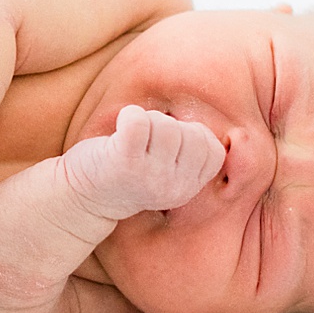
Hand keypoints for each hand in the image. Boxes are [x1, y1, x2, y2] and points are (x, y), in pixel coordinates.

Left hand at [62, 104, 225, 220]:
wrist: (80, 197)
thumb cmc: (127, 169)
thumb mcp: (168, 169)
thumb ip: (192, 152)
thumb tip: (232, 130)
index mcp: (188, 188)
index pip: (212, 148)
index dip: (187, 136)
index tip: (161, 147)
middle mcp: (174, 187)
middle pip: (190, 132)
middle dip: (166, 126)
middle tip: (143, 143)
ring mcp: (150, 176)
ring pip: (166, 124)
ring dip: (145, 121)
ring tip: (129, 140)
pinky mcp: (125, 163)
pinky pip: (139, 121)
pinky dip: (129, 116)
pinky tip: (119, 130)